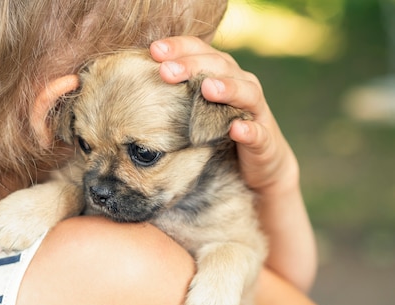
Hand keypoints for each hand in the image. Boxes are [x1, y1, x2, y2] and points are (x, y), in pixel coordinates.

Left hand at [149, 36, 298, 196]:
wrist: (258, 164)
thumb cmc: (218, 132)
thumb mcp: (193, 111)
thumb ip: (174, 95)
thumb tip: (132, 85)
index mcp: (221, 74)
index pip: (200, 51)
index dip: (179, 48)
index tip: (153, 50)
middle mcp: (241, 85)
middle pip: (219, 66)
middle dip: (193, 66)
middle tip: (167, 70)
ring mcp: (255, 111)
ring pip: (246, 92)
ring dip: (227, 88)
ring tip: (207, 89)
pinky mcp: (264, 140)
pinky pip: (258, 132)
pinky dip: (249, 130)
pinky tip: (237, 129)